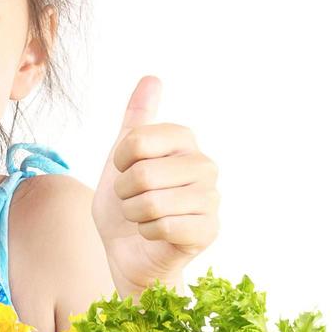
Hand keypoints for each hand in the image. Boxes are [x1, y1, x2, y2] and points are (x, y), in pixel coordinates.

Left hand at [92, 76, 219, 296]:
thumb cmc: (126, 204)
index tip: (125, 172)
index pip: (136, 139)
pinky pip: (164, 226)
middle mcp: (204, 165)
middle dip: (125, 193)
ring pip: (152, 202)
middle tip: (132, 201)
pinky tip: (155, 234)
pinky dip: (148, 233)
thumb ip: (137, 119)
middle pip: (143, 173)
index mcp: (184, 142)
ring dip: (135, 214)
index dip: (120, 161)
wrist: (129, 253)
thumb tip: (152, 77)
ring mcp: (211, 198)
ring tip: (143, 217)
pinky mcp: (209, 230)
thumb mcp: (122, 158)